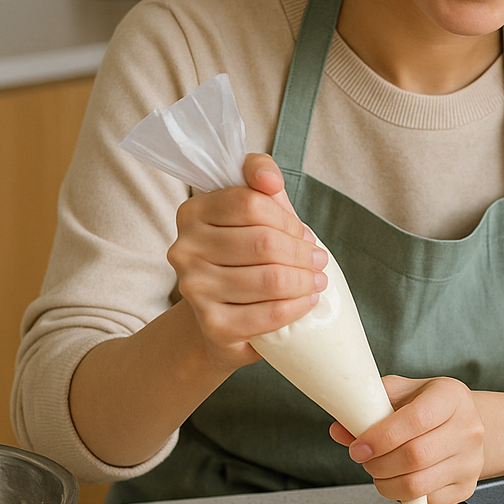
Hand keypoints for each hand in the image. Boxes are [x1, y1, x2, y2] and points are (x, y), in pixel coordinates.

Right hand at [166, 152, 328, 372]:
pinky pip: (269, 313)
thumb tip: (269, 178)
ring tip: (318, 279)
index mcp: (192, 212)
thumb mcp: (253, 210)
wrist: (221, 316)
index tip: (304, 234)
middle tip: (319, 259)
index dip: (287, 220)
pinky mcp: (214, 325)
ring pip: (270, 279)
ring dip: (305, 279)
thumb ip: (259, 178)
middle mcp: (185, 249)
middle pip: (264, 243)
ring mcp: (195, 289)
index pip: (251, 204)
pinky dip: (298, 306)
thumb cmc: (244, 255)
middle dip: (302, 252)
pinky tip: (308, 300)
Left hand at [329, 375, 485, 503]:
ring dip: (386, 483)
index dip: (382, 437)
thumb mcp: (403, 393)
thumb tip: (339, 430)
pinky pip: (426, 503)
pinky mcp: (466, 487)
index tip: (358, 446)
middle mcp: (468, 428)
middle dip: (379, 463)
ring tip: (379, 470)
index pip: (417, 419)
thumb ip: (371, 407)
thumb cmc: (430, 406)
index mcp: (451, 396)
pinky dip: (403, 497)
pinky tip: (398, 479)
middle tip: (365, 459)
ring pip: (418, 485)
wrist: (466, 423)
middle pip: (416, 456)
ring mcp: (471, 461)